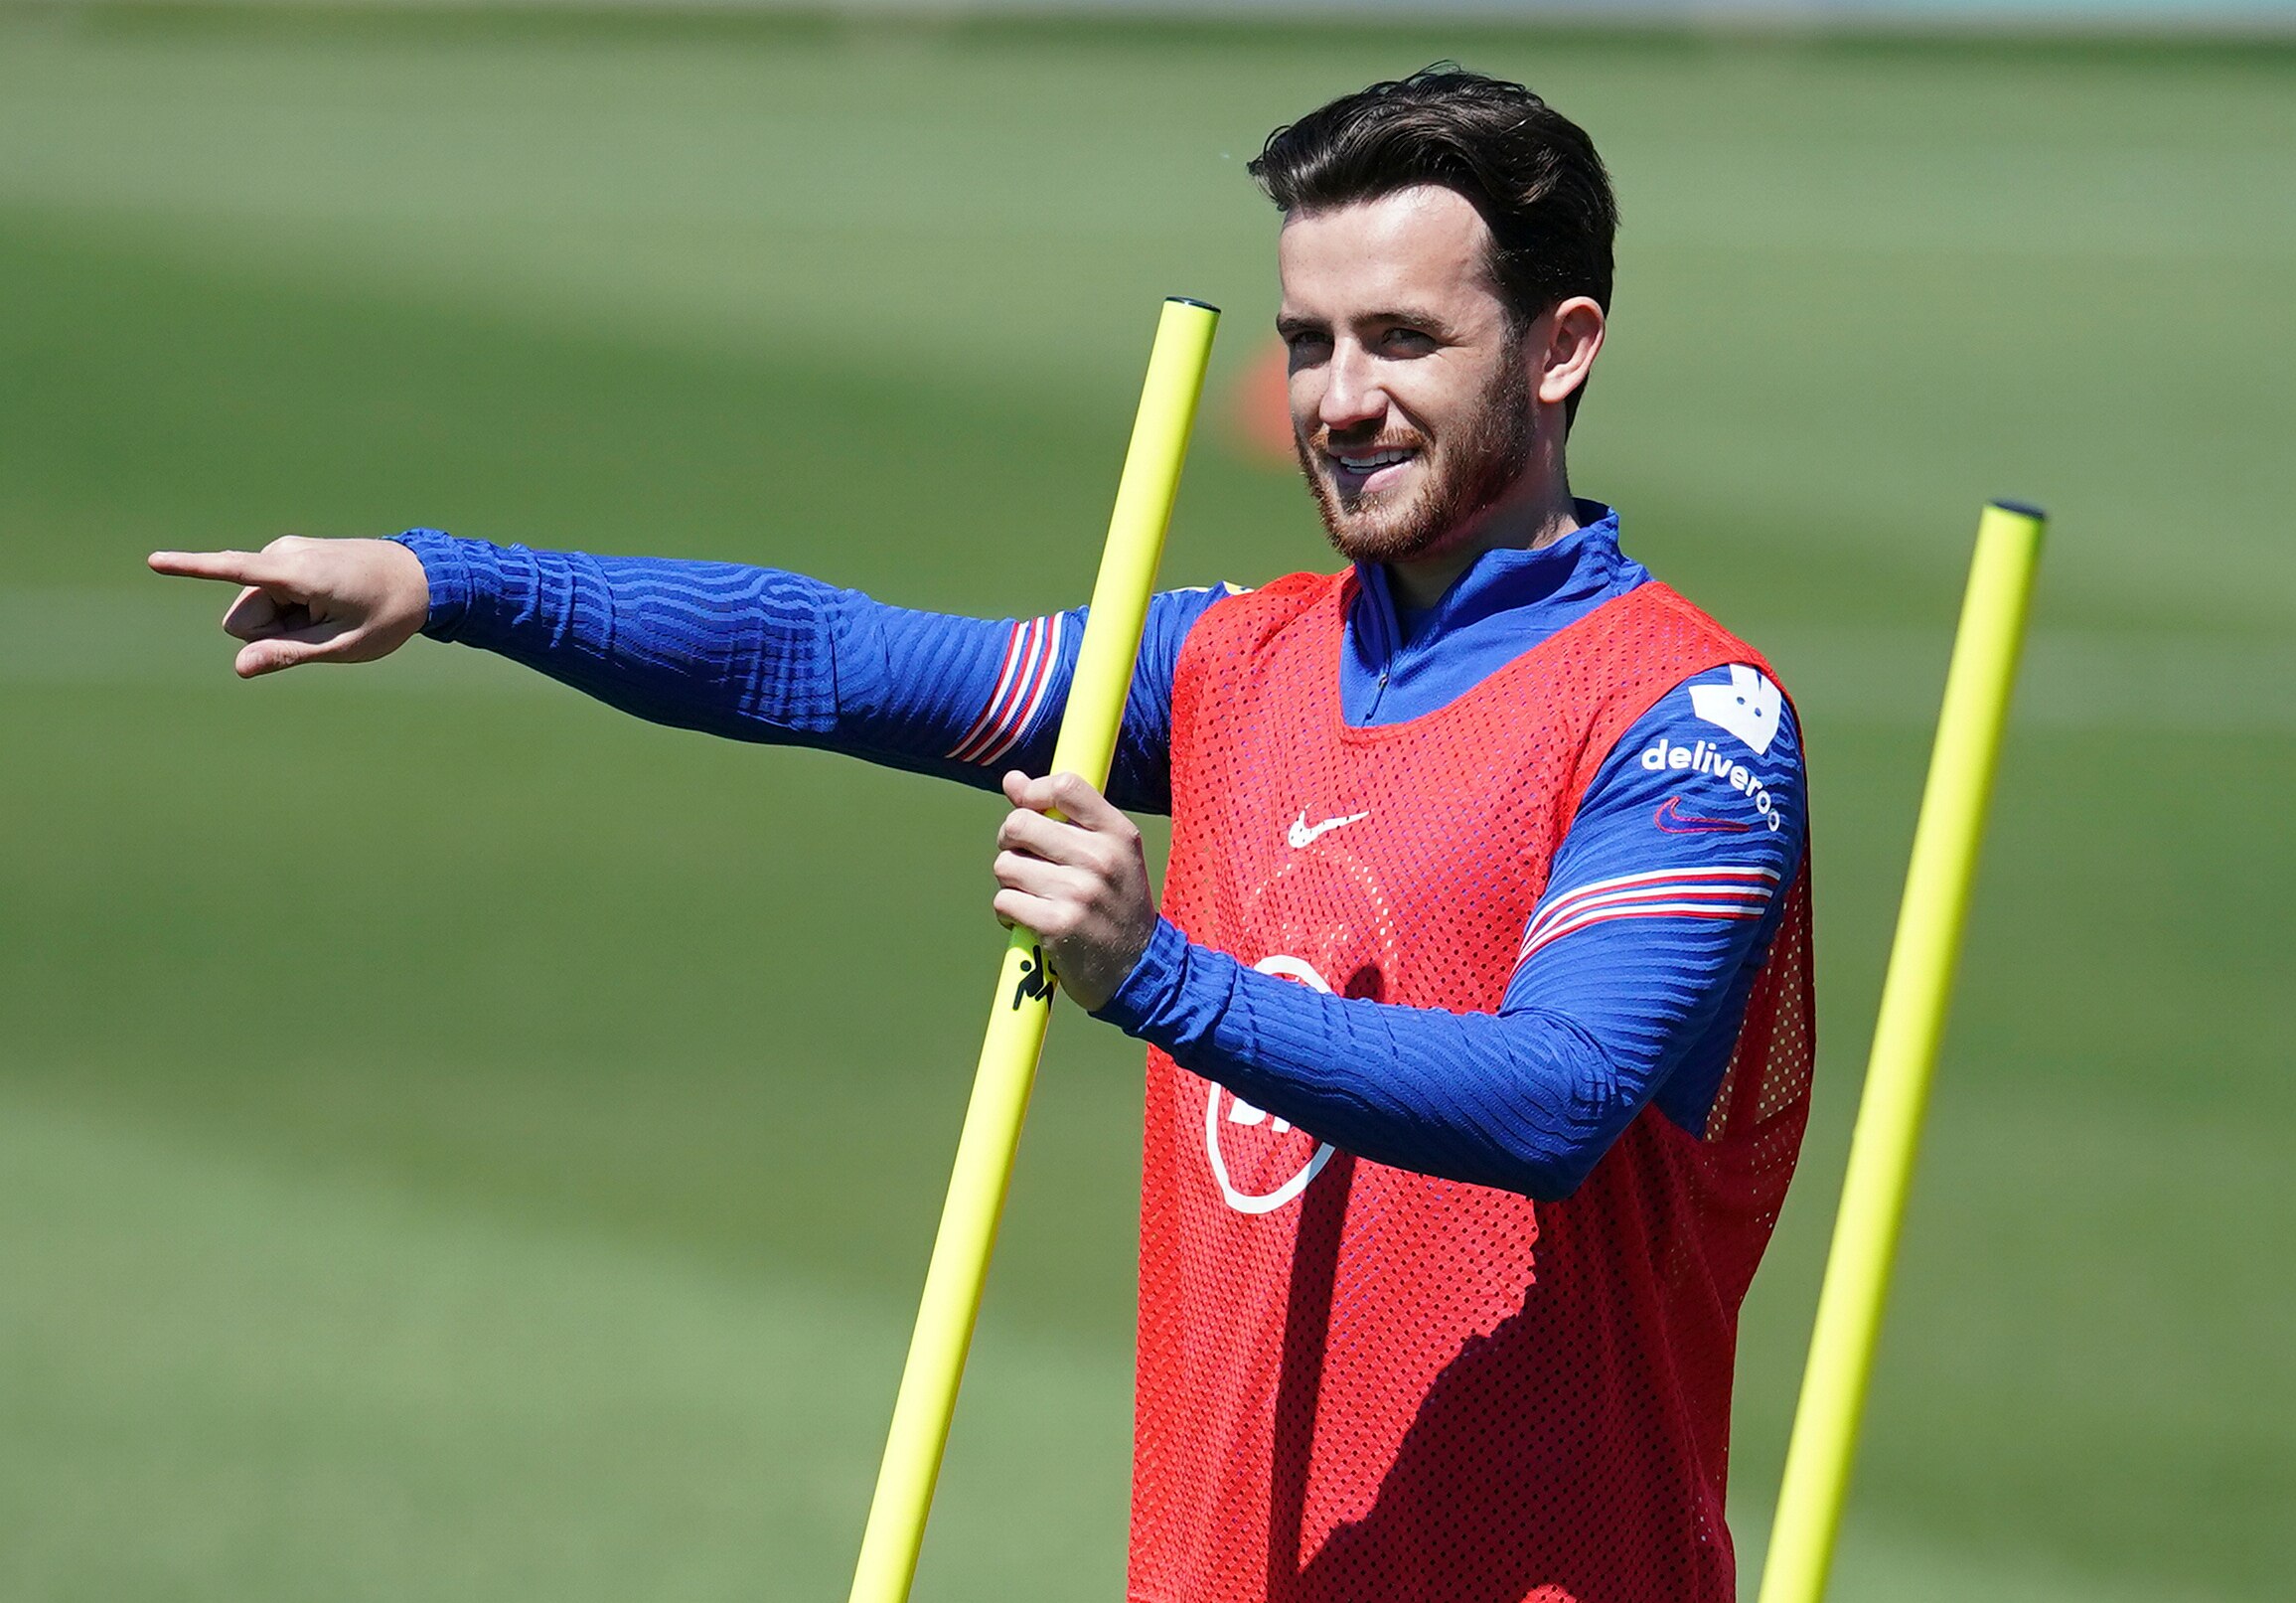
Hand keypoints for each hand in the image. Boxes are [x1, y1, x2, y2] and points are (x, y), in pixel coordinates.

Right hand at [146, 536, 430, 677]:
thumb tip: (240, 667)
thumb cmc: (388, 615)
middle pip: (244, 617)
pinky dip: (292, 609)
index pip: (234, 570)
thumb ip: (288, 654)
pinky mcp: (289, 555)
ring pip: (256, 608)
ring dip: (284, 622)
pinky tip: (327, 603)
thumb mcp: (342, 646)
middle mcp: (284, 553)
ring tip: (330, 614)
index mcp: (298, 573)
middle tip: (323, 628)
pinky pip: (270, 596)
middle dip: (271, 633)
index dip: (191, 567)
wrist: (424, 577)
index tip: (152, 560)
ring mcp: (285, 551)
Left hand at [993, 769, 1157, 1012]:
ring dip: (1010, 883)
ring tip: (1035, 897)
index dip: (1034, 792)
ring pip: (1005, 865)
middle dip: (1010, 843)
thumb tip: (1012, 780)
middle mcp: (1101, 859)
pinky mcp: (1056, 924)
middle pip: (1019, 824)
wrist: (1138, 969)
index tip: (1028, 809)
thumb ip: (1062, 815)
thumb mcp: (1108, 854)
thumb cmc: (1116, 905)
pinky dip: (1008, 913)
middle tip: (1025, 862)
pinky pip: (1003, 901)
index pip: (1065, 785)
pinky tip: (1029, 921)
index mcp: (1117, 834)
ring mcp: (1079, 892)